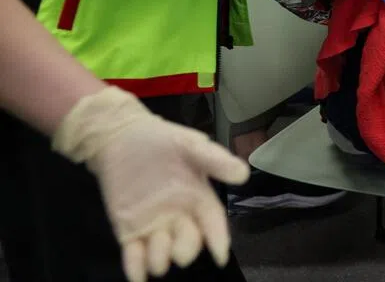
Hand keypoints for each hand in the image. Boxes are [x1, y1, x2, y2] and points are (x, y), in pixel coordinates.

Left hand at [51, 87, 249, 281]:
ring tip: (154, 249)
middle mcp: (179, 216)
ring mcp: (153, 226)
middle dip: (186, 251)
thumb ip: (215, 160)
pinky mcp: (128, 231)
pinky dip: (136, 268)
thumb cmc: (160, 139)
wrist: (119, 137)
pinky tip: (137, 275)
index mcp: (198, 197)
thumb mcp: (190, 144)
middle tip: (179, 253)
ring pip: (161, 253)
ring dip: (160, 259)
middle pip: (189, 242)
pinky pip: (133, 256)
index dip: (218, 239)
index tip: (219, 256)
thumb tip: (244, 175)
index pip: (213, 223)